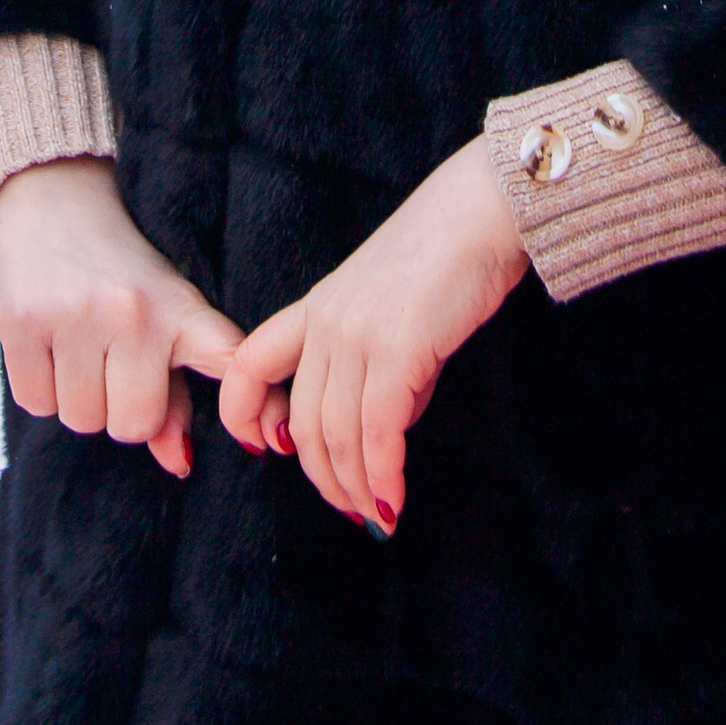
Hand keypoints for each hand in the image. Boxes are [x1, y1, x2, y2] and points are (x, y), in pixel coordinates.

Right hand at [0, 156, 242, 478]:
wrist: (56, 203)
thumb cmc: (122, 275)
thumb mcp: (165, 315)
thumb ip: (176, 395)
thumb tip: (178, 465)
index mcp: (176, 307)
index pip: (222, 358)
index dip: (247, 401)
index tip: (261, 436)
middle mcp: (127, 311)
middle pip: (132, 425)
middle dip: (124, 411)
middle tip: (117, 368)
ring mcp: (70, 316)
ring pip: (81, 419)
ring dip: (82, 401)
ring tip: (84, 354)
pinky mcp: (17, 322)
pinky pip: (38, 403)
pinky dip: (44, 390)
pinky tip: (51, 349)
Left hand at [217, 137, 527, 532]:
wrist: (483, 208)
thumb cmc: (448, 253)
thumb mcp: (391, 306)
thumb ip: (380, 362)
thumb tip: (388, 426)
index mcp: (317, 306)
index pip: (248, 363)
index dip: (242, 413)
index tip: (265, 450)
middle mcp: (326, 322)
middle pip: (300, 421)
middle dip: (322, 476)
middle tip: (350, 508)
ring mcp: (358, 335)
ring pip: (336, 435)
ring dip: (354, 488)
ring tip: (375, 515)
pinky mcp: (399, 350)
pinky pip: (378, 432)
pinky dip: (382, 477)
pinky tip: (392, 502)